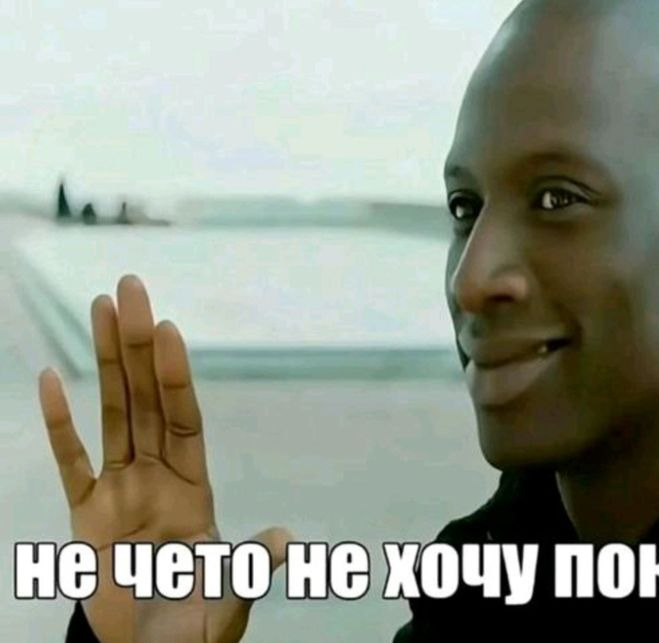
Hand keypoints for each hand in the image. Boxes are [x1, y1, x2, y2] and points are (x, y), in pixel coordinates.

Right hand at [40, 275, 289, 641]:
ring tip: (100, 308)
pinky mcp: (85, 511)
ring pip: (112, 412)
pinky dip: (58, 423)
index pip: (183, 416)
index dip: (175, 374)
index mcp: (194, 485)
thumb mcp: (230, 592)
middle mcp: (157, 473)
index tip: (166, 326)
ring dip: (104, 362)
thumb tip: (286, 540)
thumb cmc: (196, 622)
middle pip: (146, 398)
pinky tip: (49, 379)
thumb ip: (250, 564)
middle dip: (137, 344)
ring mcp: (120, 487)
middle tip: (129, 287)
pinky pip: (70, 459)